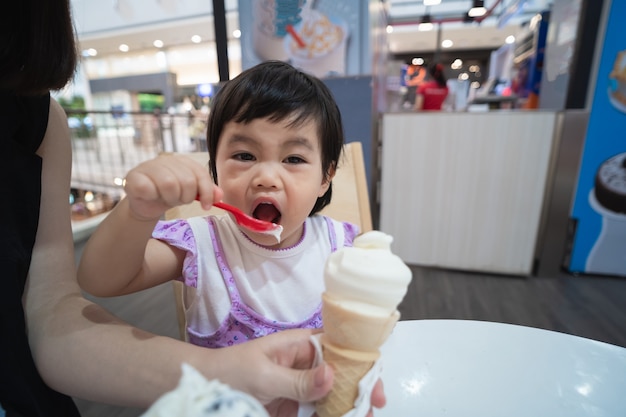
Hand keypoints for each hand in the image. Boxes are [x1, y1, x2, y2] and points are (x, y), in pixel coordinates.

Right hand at [123, 153, 221, 220]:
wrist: (145, 202)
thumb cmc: (169, 195)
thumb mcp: (191, 193)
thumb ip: (206, 192)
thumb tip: (220, 196)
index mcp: (183, 161)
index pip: (200, 173)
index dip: (206, 191)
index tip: (206, 206)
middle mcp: (166, 160)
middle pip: (187, 181)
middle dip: (185, 197)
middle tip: (178, 200)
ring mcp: (148, 166)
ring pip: (169, 184)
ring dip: (170, 198)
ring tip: (166, 199)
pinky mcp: (132, 177)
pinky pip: (147, 188)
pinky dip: (152, 196)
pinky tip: (151, 197)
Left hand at [222, 329, 385, 416]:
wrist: (204, 390)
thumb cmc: (230, 372)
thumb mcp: (264, 374)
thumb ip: (298, 379)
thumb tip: (333, 374)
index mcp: (301, 345)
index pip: (338, 348)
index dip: (359, 362)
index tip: (372, 383)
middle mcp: (306, 364)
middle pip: (341, 375)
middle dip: (359, 390)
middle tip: (372, 409)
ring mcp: (302, 387)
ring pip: (334, 396)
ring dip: (347, 407)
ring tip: (360, 416)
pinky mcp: (295, 407)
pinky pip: (318, 413)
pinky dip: (330, 416)